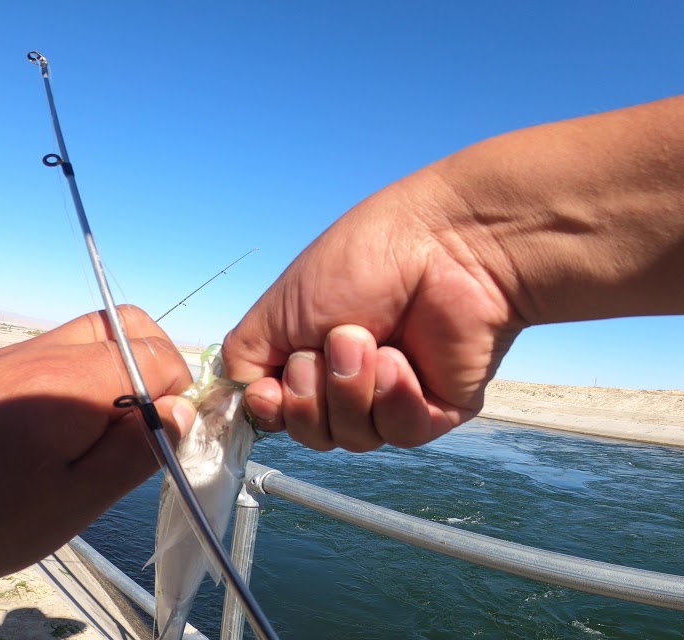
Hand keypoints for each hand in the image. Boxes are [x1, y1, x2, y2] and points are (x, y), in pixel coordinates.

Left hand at [0, 305, 196, 611]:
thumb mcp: (68, 504)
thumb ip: (133, 452)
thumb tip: (183, 411)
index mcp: (71, 381)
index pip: (158, 356)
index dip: (179, 396)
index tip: (165, 444)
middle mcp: (43, 353)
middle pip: (126, 325)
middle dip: (154, 366)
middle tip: (144, 430)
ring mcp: (11, 358)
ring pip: (89, 336)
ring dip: (115, 373)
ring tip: (100, 439)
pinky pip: (53, 356)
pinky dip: (78, 381)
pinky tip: (56, 439)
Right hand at [223, 169, 522, 451]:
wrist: (441, 245)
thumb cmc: (363, 259)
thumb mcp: (278, 308)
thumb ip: (244, 361)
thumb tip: (241, 402)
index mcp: (313, 356)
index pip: (279, 415)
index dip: (273, 409)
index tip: (273, 386)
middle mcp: (351, 381)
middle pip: (312, 434)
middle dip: (313, 394)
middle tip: (334, 342)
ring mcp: (395, 397)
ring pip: (354, 438)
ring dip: (352, 387)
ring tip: (370, 339)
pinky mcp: (437, 409)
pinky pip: (400, 433)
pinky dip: (394, 396)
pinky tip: (401, 359)